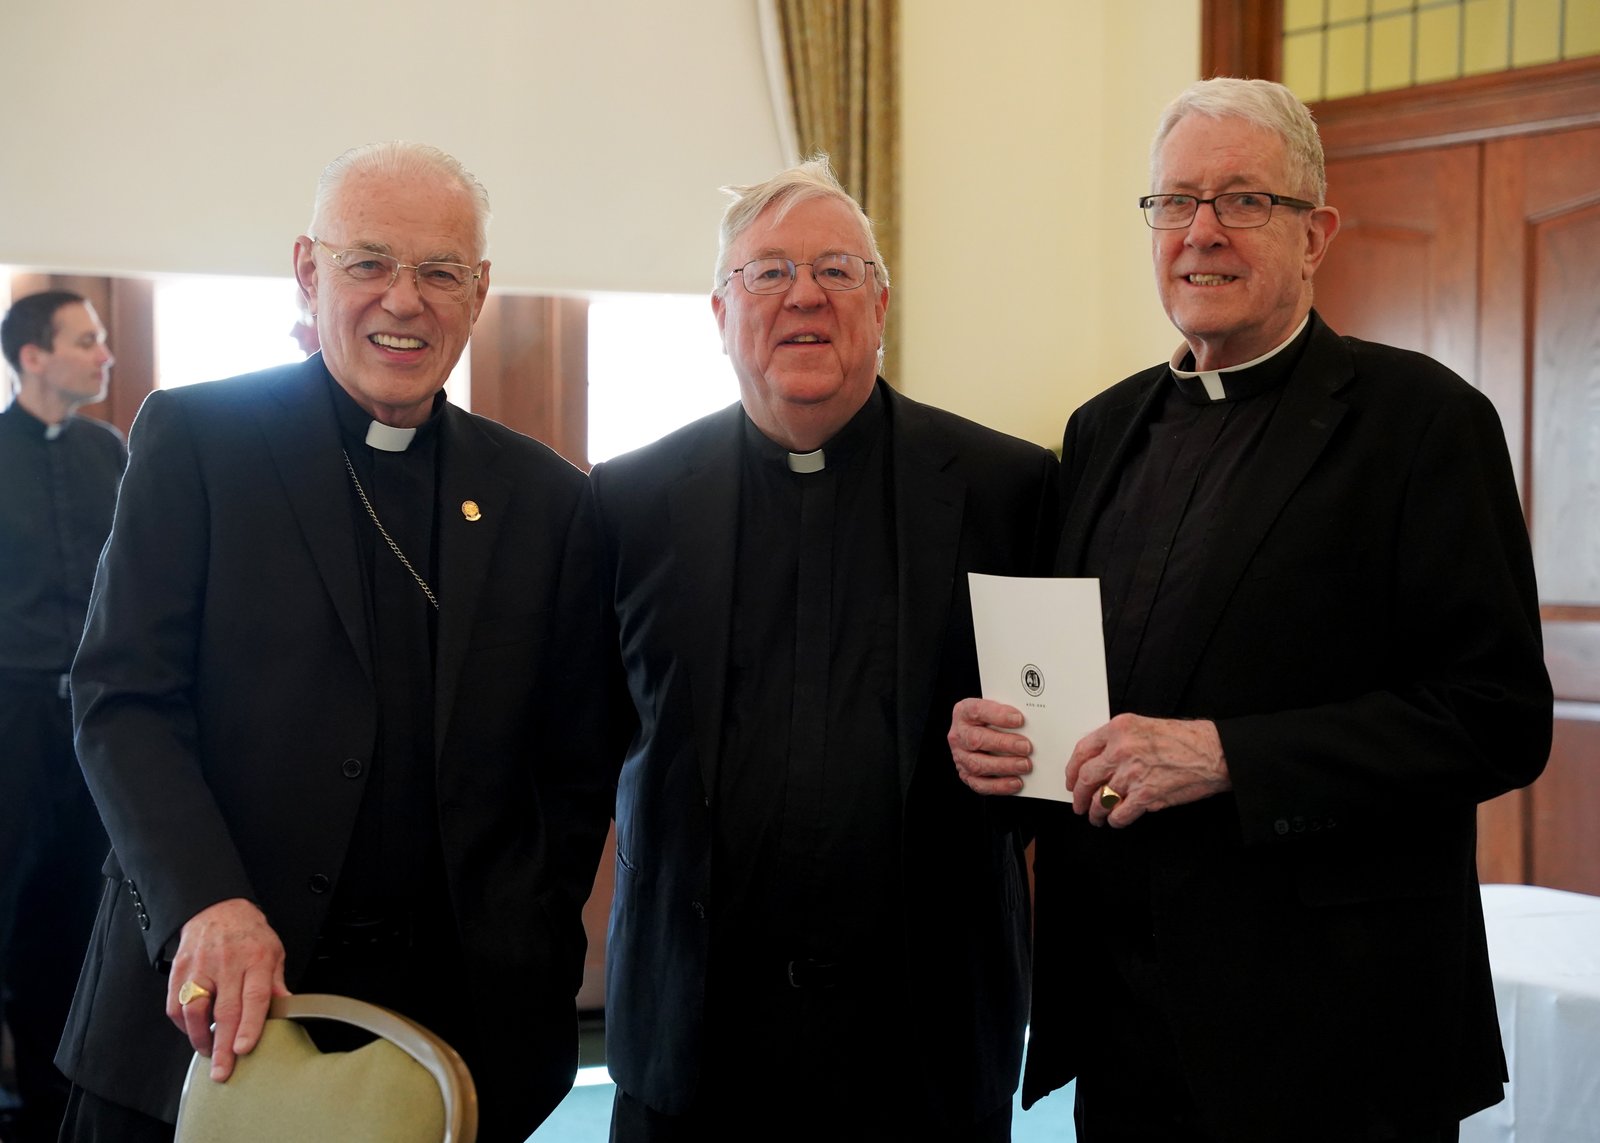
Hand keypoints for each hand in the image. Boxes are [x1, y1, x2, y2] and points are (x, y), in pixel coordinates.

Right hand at [166, 897, 289, 1081]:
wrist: (216, 908)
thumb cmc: (248, 933)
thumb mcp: (274, 951)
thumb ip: (276, 983)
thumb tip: (286, 1009)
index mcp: (255, 959)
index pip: (253, 997)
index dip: (249, 1025)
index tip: (244, 1048)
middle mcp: (226, 964)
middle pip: (224, 1010)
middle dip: (223, 1046)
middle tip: (223, 1071)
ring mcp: (199, 968)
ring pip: (194, 1010)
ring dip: (200, 1038)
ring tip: (210, 1053)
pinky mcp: (179, 971)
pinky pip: (176, 1006)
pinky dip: (184, 1025)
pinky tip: (194, 1032)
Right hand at [948, 697, 1033, 795]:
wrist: (980, 734)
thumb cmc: (992, 720)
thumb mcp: (996, 710)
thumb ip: (1009, 714)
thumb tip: (1033, 722)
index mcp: (964, 712)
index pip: (977, 711)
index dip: (998, 715)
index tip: (1019, 719)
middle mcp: (959, 735)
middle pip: (976, 739)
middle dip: (1004, 744)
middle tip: (1026, 746)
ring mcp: (960, 756)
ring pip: (978, 764)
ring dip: (1004, 766)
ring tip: (1025, 765)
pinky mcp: (966, 775)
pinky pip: (980, 784)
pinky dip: (1000, 785)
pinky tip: (1016, 782)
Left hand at [1065, 714, 1229, 826]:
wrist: (1213, 753)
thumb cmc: (1186, 739)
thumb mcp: (1144, 726)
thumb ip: (1119, 740)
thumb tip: (1099, 760)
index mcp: (1119, 729)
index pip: (1082, 751)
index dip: (1071, 770)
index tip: (1071, 780)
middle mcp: (1121, 751)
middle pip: (1085, 778)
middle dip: (1078, 796)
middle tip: (1078, 803)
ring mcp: (1132, 775)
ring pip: (1100, 800)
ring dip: (1095, 812)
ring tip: (1096, 817)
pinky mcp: (1146, 796)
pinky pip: (1120, 815)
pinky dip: (1115, 821)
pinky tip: (1116, 820)